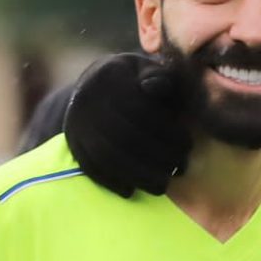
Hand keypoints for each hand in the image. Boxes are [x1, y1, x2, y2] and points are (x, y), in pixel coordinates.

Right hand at [64, 52, 190, 197]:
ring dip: (137, 175)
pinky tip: (131, 191)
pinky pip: (89, 166)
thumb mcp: (148, 69)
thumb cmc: (135, 80)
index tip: (188, 145)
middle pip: (124, 135)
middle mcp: (88, 99)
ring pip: (107, 155)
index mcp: (110, 76)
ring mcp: (77, 122)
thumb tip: (159, 85)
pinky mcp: (72, 141)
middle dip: (158, 156)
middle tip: (181, 168)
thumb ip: (159, 76)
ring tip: (162, 185)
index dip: (167, 132)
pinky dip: (110, 182)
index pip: (140, 110)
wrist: (94, 86)